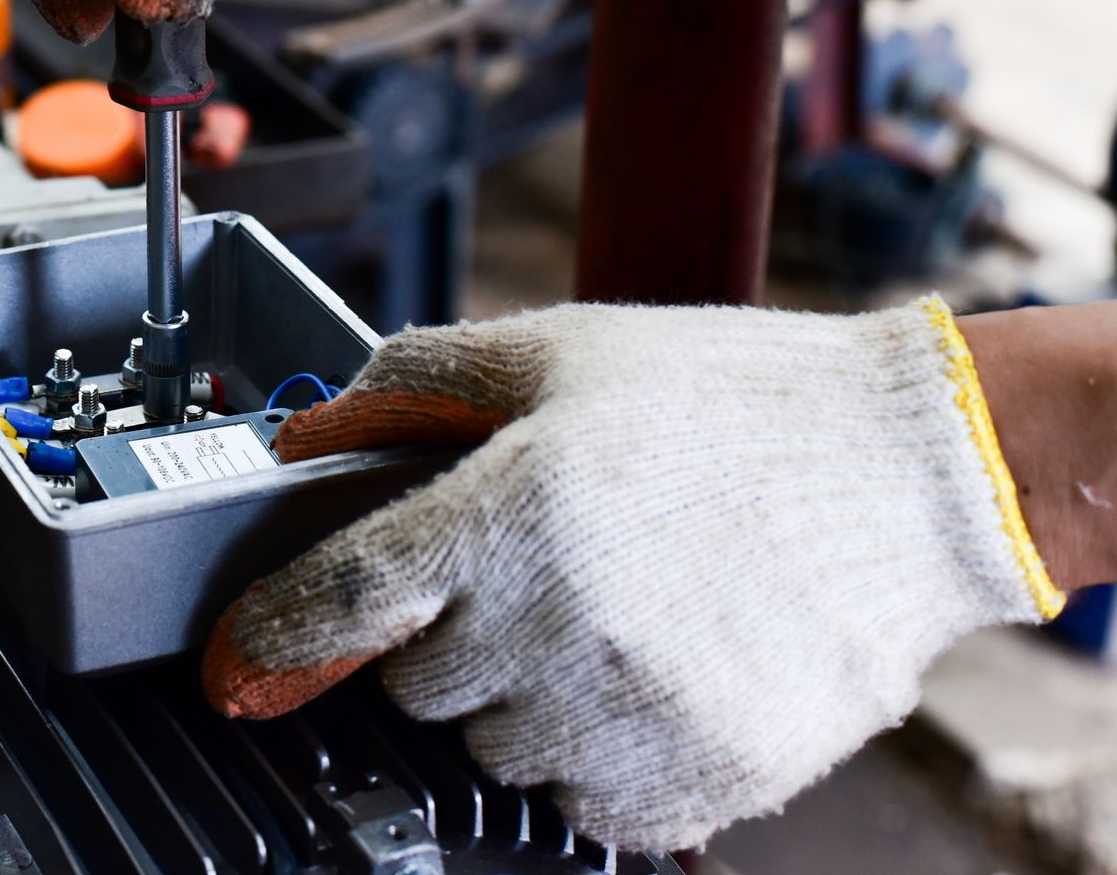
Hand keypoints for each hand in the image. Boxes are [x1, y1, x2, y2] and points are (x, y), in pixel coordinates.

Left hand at [202, 298, 1065, 851]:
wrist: (912, 473)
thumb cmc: (736, 402)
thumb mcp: (560, 352)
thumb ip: (415, 383)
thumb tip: (310, 428)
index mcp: (511, 512)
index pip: (340, 601)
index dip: (271, 635)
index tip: (240, 660)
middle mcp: (558, 626)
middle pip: (415, 683)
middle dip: (447, 633)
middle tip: (532, 570)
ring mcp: (628, 716)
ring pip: (495, 746)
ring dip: (523, 694)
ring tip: (612, 610)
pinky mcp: (696, 781)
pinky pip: (584, 802)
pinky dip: (597, 752)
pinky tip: (654, 669)